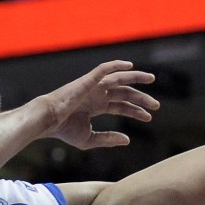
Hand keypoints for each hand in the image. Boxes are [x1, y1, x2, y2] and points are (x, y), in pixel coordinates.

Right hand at [42, 60, 158, 148]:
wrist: (49, 120)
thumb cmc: (64, 130)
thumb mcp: (89, 138)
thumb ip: (108, 138)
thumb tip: (127, 140)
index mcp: (97, 106)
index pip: (121, 106)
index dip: (136, 111)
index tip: (148, 117)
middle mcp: (97, 94)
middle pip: (124, 93)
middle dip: (141, 98)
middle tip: (156, 105)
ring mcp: (94, 86)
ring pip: (120, 79)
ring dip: (136, 78)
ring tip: (152, 79)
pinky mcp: (89, 80)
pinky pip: (104, 69)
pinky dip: (116, 65)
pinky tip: (130, 66)